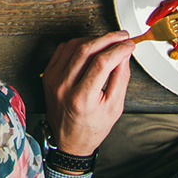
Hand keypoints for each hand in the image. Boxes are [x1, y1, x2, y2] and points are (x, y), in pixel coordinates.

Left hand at [43, 31, 133, 157]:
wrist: (68, 140)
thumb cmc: (91, 128)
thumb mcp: (114, 108)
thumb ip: (120, 79)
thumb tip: (124, 55)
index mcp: (82, 99)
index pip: (102, 63)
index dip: (118, 49)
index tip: (129, 45)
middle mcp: (64, 87)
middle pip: (86, 50)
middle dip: (108, 39)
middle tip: (121, 36)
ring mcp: (53, 79)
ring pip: (73, 46)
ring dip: (93, 39)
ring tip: (108, 40)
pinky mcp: (48, 75)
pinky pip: (62, 49)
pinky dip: (78, 43)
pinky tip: (90, 45)